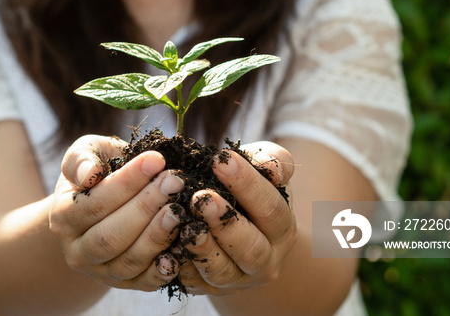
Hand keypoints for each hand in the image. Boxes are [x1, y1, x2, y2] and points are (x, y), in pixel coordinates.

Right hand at [48, 135, 185, 290]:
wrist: (102, 205)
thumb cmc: (98, 172)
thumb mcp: (85, 154)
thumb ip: (82, 158)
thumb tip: (89, 174)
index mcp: (62, 217)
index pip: (94, 203)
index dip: (127, 182)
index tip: (156, 160)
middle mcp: (77, 251)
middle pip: (111, 236)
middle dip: (145, 208)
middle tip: (174, 183)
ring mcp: (100, 272)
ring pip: (129, 261)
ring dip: (157, 236)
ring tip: (180, 210)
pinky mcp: (125, 284)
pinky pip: (145, 282)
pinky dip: (163, 269)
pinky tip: (180, 250)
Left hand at [176, 142, 295, 294]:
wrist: (238, 231)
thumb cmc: (249, 190)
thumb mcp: (263, 170)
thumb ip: (271, 161)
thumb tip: (272, 169)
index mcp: (281, 228)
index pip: (270, 208)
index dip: (247, 184)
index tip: (220, 161)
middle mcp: (265, 260)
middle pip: (250, 248)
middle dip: (225, 222)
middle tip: (201, 198)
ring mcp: (237, 279)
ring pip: (222, 272)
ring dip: (202, 248)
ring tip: (185, 225)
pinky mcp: (209, 289)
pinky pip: (194, 282)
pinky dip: (180, 266)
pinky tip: (167, 247)